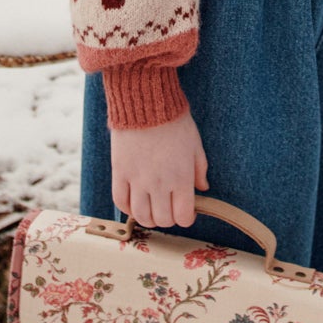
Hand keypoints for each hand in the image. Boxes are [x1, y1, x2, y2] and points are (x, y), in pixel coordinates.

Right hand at [110, 108, 209, 228]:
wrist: (146, 102)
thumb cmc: (175, 120)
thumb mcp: (195, 143)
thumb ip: (200, 169)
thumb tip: (203, 188)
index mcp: (181, 178)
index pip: (183, 217)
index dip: (186, 217)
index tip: (185, 210)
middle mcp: (159, 184)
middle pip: (163, 220)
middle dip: (168, 218)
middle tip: (168, 207)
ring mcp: (137, 180)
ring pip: (142, 216)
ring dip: (148, 218)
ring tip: (151, 208)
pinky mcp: (120, 172)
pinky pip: (120, 201)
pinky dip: (127, 208)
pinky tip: (134, 202)